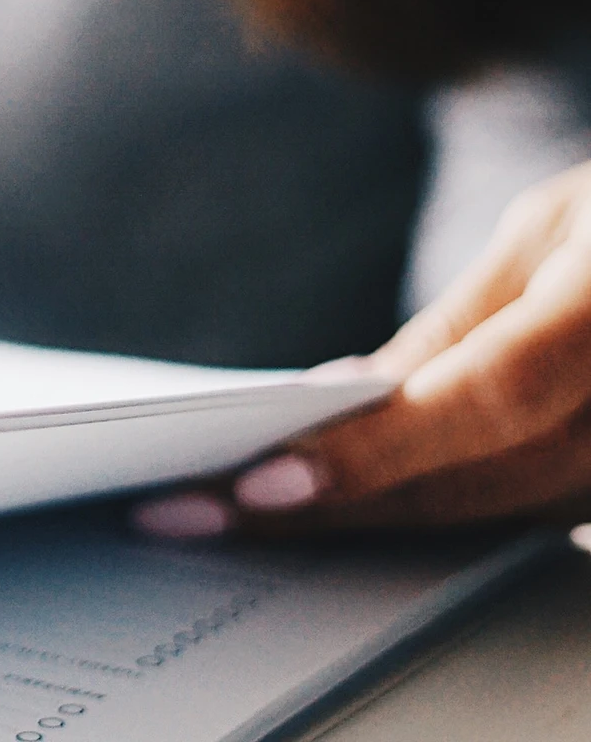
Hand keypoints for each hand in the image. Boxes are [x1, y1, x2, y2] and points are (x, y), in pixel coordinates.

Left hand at [134, 160, 590, 538]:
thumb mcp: (555, 228)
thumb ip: (460, 324)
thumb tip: (350, 397)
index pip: (486, 401)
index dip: (373, 453)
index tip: (260, 486)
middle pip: (478, 482)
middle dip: (333, 506)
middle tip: (195, 514)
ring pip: (501, 515)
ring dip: (371, 522)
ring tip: (239, 518)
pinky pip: (538, 517)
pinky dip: (440, 513)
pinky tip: (349, 507)